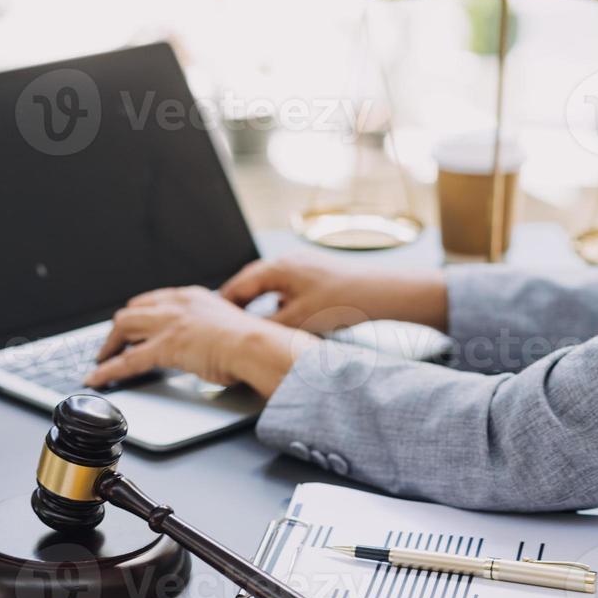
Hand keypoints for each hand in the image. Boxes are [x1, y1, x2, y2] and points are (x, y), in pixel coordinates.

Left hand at [85, 286, 316, 398]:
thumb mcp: (226, 326)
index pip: (153, 300)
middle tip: (111, 345)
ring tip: (101, 361)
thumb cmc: (251, 342)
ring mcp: (168, 324)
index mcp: (192, 297)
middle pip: (132, 311)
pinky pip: (126, 359)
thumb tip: (205, 347)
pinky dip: (107, 369)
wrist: (255, 346)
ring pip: (123, 328)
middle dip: (118, 329)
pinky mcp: (164, 347)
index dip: (137, 314)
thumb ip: (209, 331)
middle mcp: (176, 304)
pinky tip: (97, 378)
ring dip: (108, 346)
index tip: (131, 326)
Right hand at [221, 252, 447, 332]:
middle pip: (253, 283)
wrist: (388, 294)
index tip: (210, 319)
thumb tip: (246, 334)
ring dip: (260, 305)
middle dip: (238, 303)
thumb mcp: (300, 320)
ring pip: (271, 288)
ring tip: (250, 324)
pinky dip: (279, 305)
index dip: (222, 304)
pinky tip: (283, 322)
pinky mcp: (319, 278)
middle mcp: (289, 263)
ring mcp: (305, 269)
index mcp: (279, 268)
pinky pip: (288, 291)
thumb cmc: (347, 301)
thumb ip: (268, 326)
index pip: (239, 285)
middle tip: (223, 322)